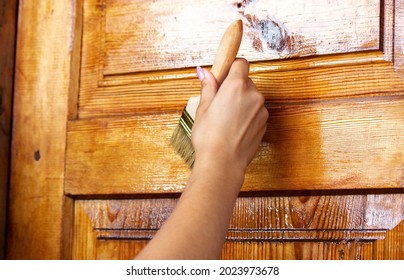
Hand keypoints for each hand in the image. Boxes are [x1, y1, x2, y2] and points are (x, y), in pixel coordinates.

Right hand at [192, 58, 267, 174]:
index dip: (231, 68)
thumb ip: (208, 87)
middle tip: (219, 103)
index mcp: (236, 86)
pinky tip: (234, 128)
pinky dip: (247, 115)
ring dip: (241, 102)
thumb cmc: (209, 137)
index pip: (240, 63)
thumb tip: (205, 72)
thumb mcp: (203, 108)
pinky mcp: (265, 123)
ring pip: (251, 98)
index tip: (222, 77)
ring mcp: (262, 110)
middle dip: (234, 88)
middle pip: (246, 81)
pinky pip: (256, 112)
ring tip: (226, 120)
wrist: (223, 163)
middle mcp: (254, 94)